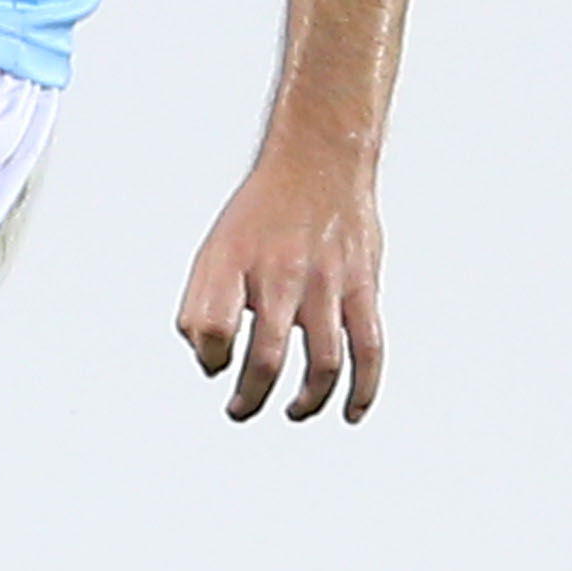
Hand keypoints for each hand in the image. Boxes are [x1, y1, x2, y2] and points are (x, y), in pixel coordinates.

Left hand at [177, 144, 384, 422]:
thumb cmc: (266, 211)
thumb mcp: (216, 247)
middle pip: (266, 358)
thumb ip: (203, 304)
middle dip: (250, 396)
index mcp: (238, 264)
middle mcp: (282, 276)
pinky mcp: (362, 288)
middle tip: (240, 409)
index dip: (211, 358)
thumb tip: (207, 358)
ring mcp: (327, 284)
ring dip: (306, 400)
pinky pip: (368, 348)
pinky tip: (350, 410)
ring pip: (321, 363)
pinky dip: (363, 388)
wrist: (320, 160)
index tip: (215, 364)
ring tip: (292, 410)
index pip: (213, 330)